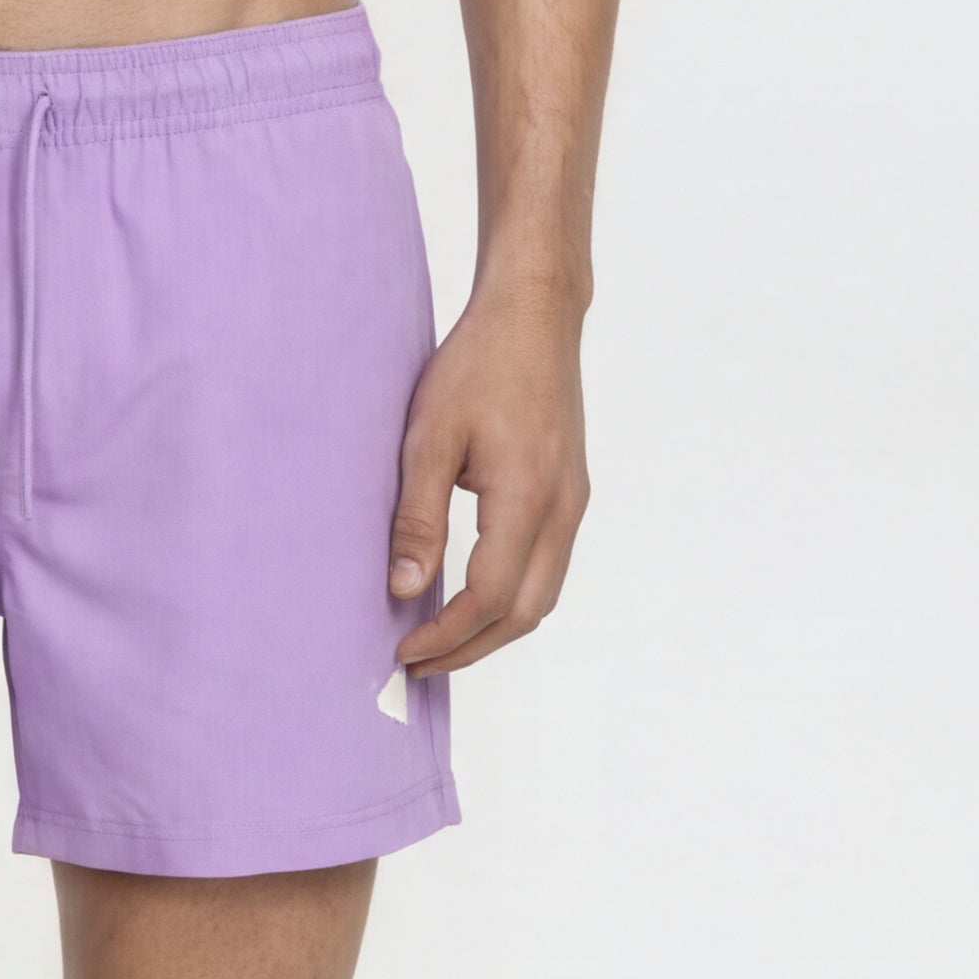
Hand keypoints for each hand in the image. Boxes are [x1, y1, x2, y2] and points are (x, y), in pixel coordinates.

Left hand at [386, 284, 590, 677]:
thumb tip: (403, 587)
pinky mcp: (572, 492)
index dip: (446, 635)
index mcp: (527, 498)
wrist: (535, 315)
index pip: (490, 598)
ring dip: (494, 628)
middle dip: (471, 648)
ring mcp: (574, 503)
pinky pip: (549, 567)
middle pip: (525, 613)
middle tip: (419, 663)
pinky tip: (473, 593)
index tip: (404, 650)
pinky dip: (513, 597)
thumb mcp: (429, 436)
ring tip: (441, 638)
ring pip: (544, 596)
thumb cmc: (479, 363)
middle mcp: (563, 509)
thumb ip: (416, 516)